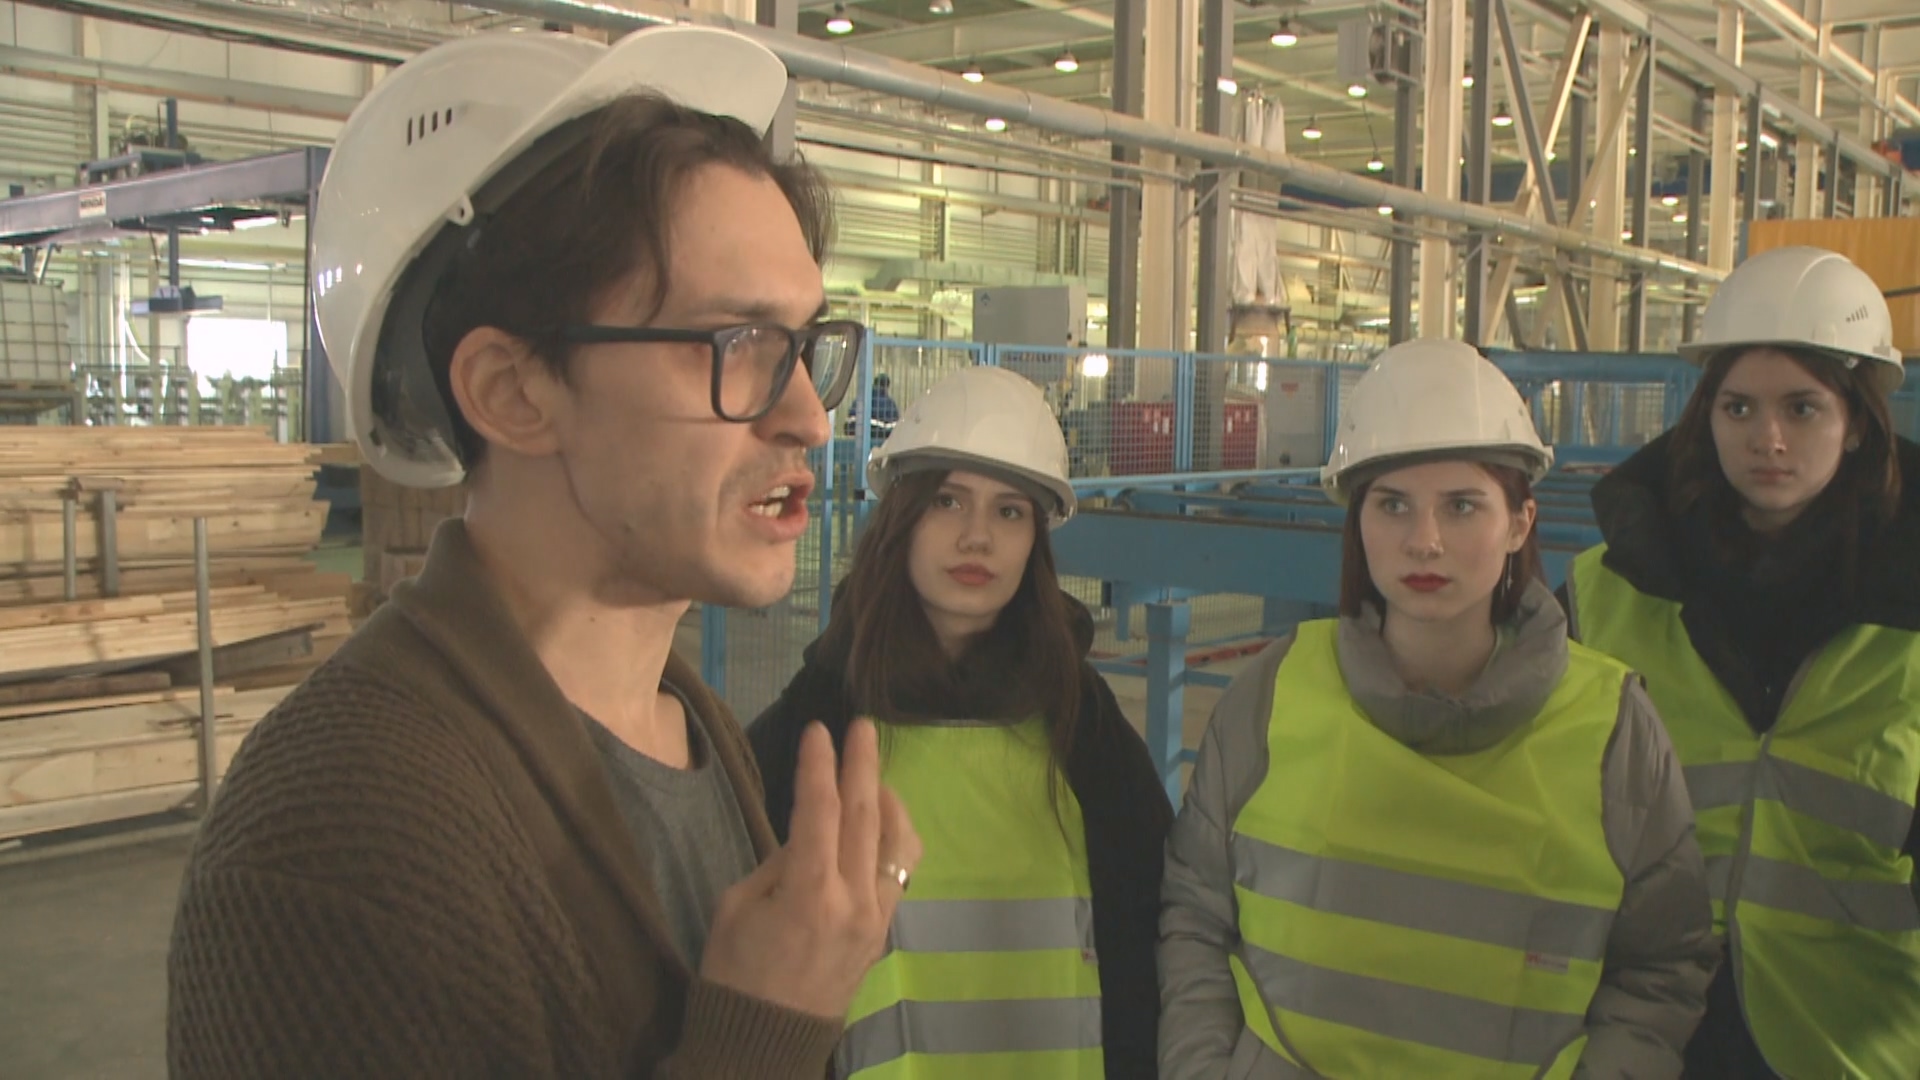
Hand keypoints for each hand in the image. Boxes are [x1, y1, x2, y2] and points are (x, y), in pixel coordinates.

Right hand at [701, 719, 919, 1019]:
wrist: (765, 1040)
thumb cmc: (735, 973)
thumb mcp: (737, 908)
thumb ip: (778, 864)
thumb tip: (805, 834)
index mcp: (809, 893)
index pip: (821, 811)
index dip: (819, 765)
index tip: (818, 730)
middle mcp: (853, 901)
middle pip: (866, 816)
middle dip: (863, 765)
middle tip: (863, 727)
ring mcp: (875, 918)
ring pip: (896, 844)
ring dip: (888, 799)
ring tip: (875, 771)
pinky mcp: (882, 932)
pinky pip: (899, 874)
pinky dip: (895, 839)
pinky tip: (883, 821)